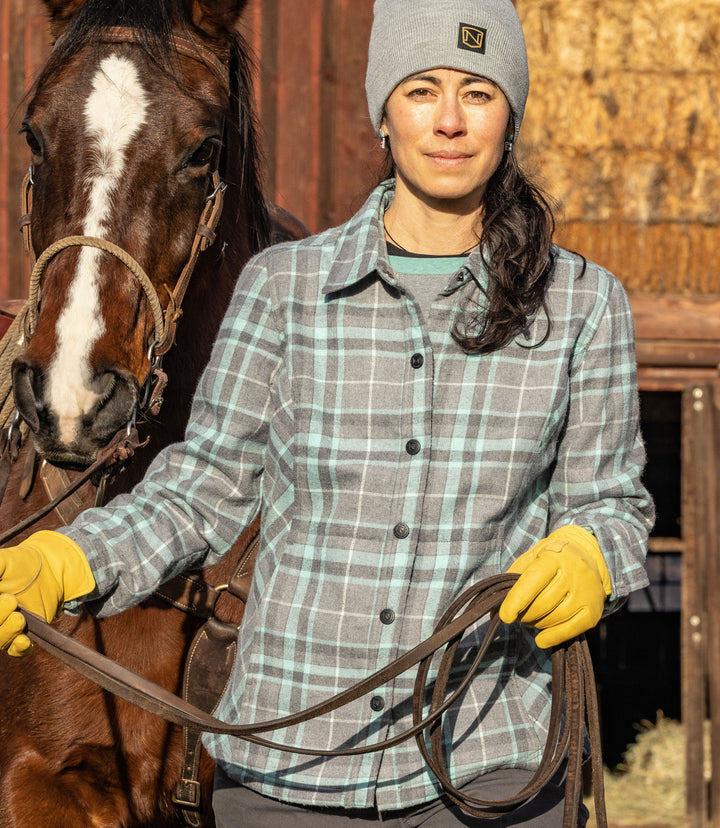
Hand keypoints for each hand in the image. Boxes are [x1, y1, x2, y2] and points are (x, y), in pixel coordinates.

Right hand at [0, 531, 94, 656]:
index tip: (2, 595)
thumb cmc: (19, 564)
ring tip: (19, 616)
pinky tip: (24, 640)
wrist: (48, 570)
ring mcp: (5, 629)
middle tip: (11, 599)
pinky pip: (17, 650)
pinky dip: (19, 648)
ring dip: (8, 631)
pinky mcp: (22, 636)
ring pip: (0, 640)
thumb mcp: (2, 561)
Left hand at [499, 525, 611, 647]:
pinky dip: (553, 637)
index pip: (533, 581)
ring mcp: (586, 593)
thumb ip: (512, 580)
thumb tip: (494, 610)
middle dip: (524, 615)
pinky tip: (540, 639)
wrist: (587, 556)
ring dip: (536, 624)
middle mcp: (574, 573)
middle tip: (518, 615)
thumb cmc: (550, 558)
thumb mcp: (530, 558)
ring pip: (554, 618)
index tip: (505, 616)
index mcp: (554, 556)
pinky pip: (571, 630)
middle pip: (542, 604)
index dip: (516, 601)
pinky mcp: (594, 610)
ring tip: (531, 619)